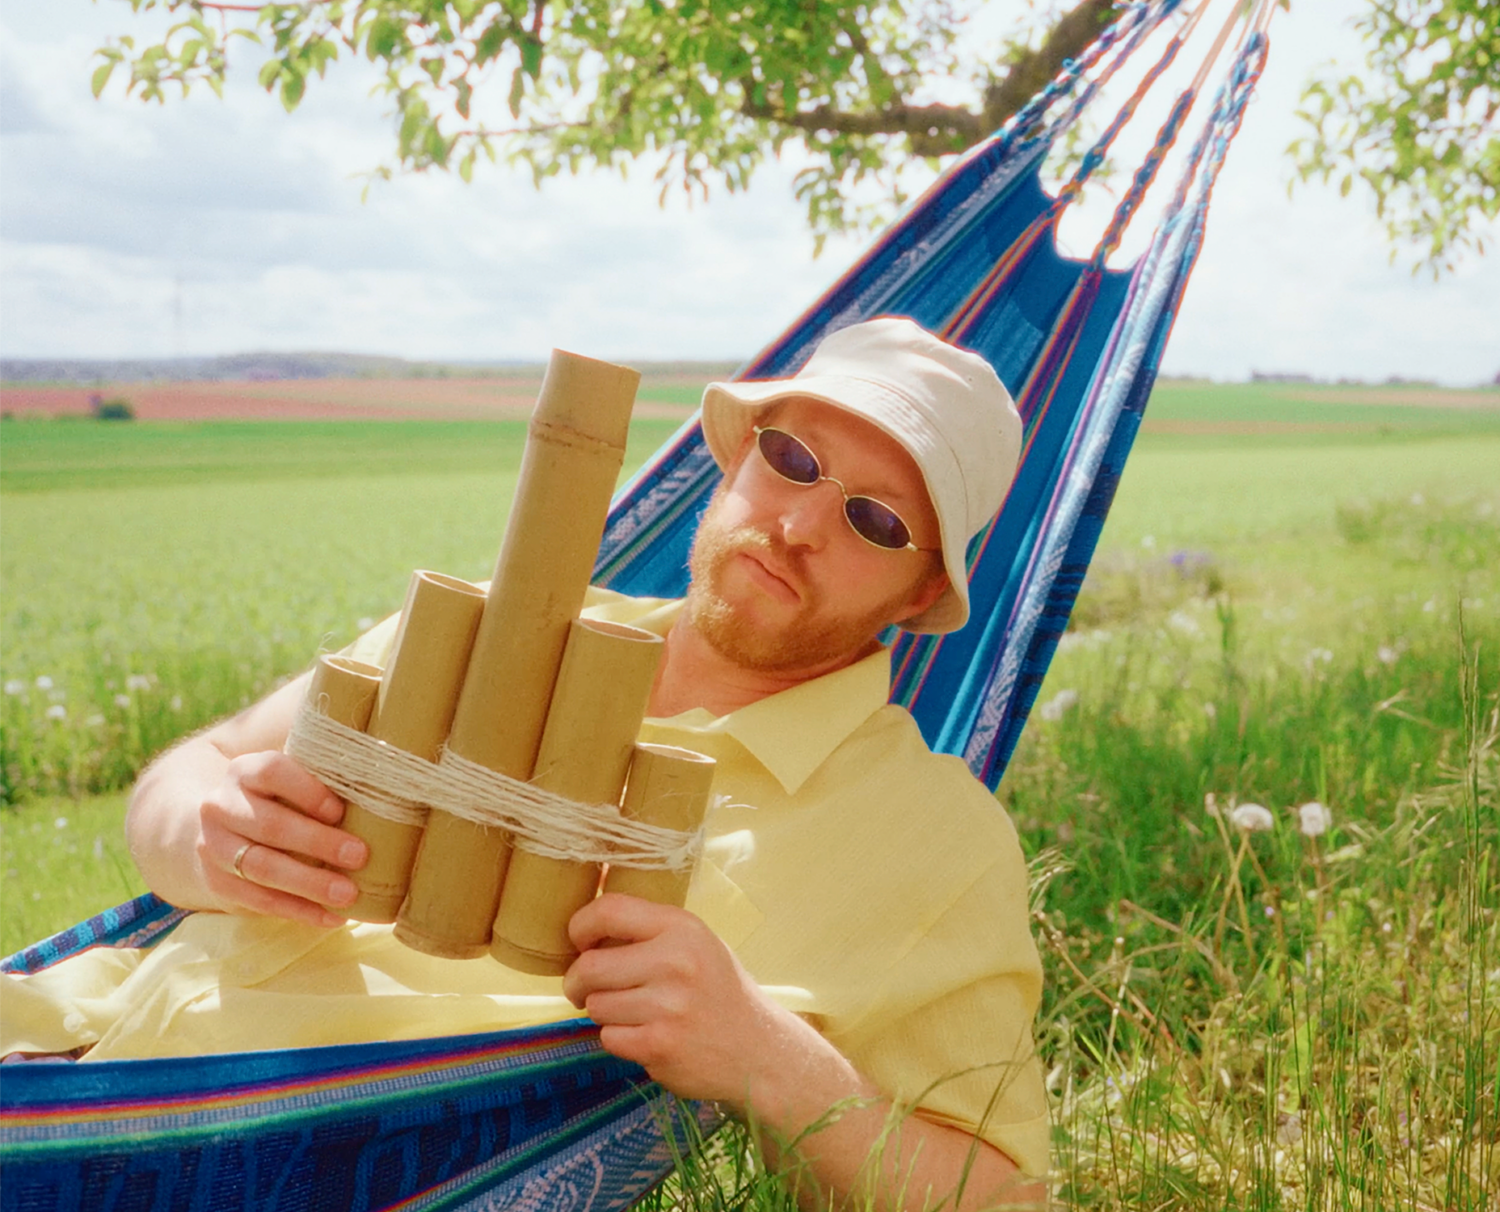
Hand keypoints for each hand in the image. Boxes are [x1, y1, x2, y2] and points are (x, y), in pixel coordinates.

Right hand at [197, 750, 367, 925]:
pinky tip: (333, 918)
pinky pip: (260, 901)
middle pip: (270, 825)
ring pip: (262, 867)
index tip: (341, 810)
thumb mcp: (291, 781)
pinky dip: (299, 911)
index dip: (307, 791)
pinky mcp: (217, 883)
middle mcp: (221, 806)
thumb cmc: (277, 800)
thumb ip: (324, 780)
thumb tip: (384, 786)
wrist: (222, 829)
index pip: (271, 772)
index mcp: (244, 772)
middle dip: (318, 842)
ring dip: (309, 883)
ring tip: (349, 894)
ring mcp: (214, 847)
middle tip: (360, 856)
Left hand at [563, 894, 853, 1122]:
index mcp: (682, 928)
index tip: (579, 942)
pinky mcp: (659, 1045)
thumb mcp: (697, 943)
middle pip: (589, 966)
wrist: (758, 1049)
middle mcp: (675, 962)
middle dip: (576, 981)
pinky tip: (643, 1035)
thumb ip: (649, 931)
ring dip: (602, 1012)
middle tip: (583, 988)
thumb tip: (585, 929)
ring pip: (596, 1005)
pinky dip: (618, 1039)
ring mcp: (668, 1007)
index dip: (580, 926)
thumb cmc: (718, 990)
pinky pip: (609, 1037)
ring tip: (629, 1012)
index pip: (608, 910)